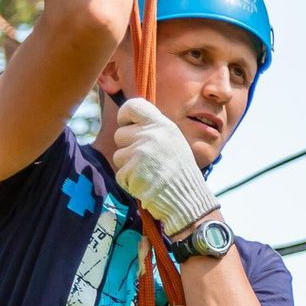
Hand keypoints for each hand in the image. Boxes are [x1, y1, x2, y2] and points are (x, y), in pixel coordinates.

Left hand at [110, 98, 220, 234]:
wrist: (186, 198)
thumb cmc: (179, 170)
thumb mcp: (172, 140)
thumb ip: (153, 129)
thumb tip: (130, 122)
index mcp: (161, 124)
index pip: (132, 106)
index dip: (124, 115)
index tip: (127, 124)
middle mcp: (151, 135)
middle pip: (120, 135)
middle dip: (127, 148)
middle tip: (146, 160)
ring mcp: (141, 153)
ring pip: (118, 156)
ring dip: (128, 167)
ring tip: (148, 173)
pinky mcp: (133, 171)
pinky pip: (120, 174)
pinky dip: (129, 182)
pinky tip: (146, 184)